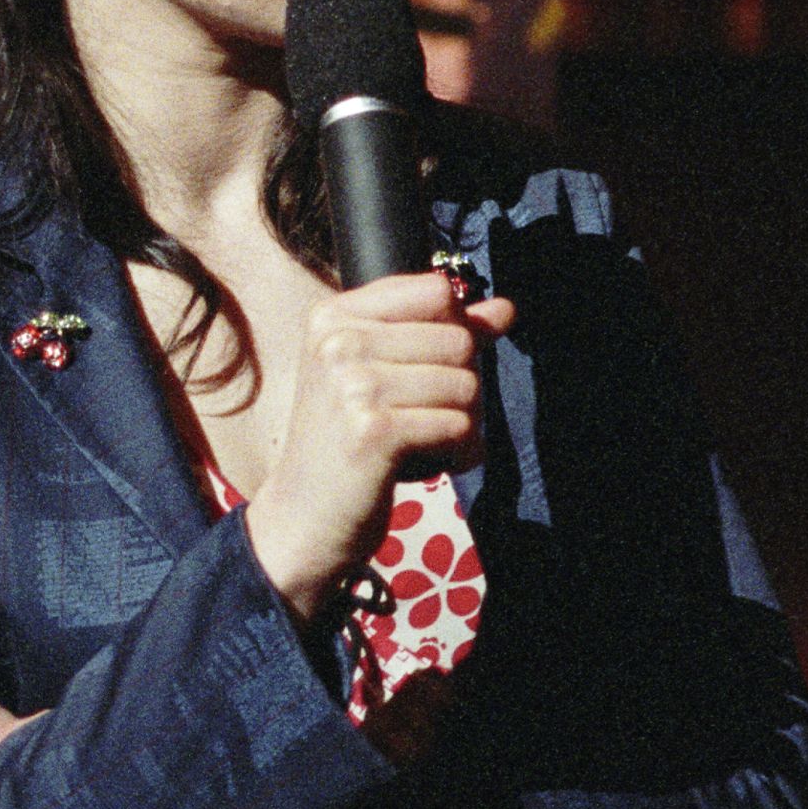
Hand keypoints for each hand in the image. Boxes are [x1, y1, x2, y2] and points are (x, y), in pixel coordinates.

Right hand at [245, 272, 516, 623]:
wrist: (303, 518)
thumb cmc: (346, 443)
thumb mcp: (380, 375)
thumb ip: (442, 333)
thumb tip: (504, 308)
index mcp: (334, 317)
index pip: (435, 291)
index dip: (455, 329)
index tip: (434, 366)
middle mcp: (338, 343)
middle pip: (459, 340)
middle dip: (463, 385)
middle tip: (431, 416)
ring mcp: (353, 386)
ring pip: (465, 385)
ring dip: (465, 423)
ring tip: (431, 441)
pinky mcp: (374, 431)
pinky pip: (459, 426)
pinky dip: (461, 450)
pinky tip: (436, 462)